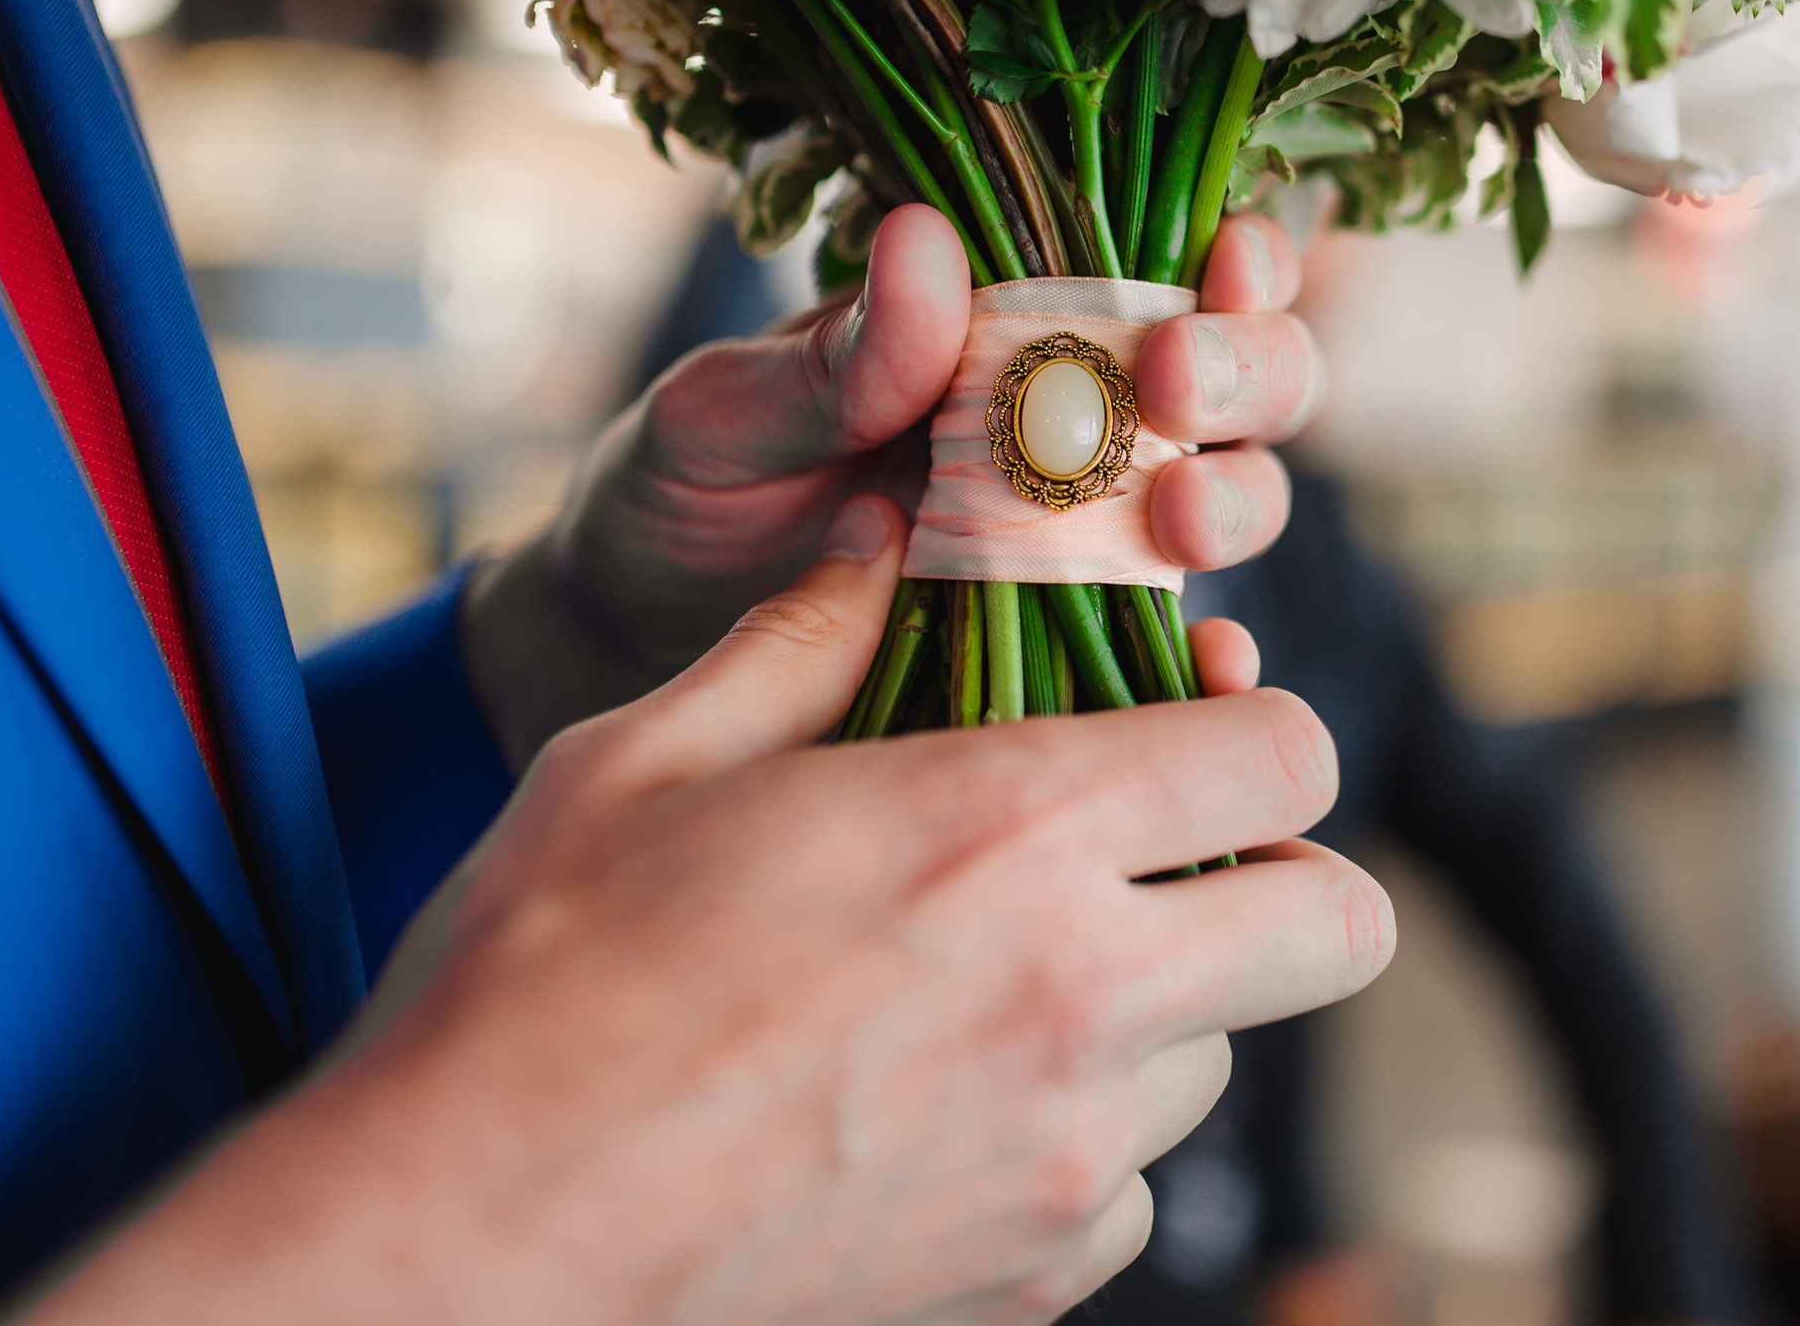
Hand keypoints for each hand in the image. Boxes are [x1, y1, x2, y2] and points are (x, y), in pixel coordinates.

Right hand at [26, 497, 1390, 1325]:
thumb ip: (804, 640)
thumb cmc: (534, 984)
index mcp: (1007, 831)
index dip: (1258, 725)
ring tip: (1007, 976)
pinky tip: (947, 1098)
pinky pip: (1130, 1190)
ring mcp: (1069, 1160)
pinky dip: (1079, 1138)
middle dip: (1282, 872)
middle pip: (1337, 924)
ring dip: (1163, 1004)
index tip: (1195, 725)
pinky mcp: (1031, 1281)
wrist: (462, 1249)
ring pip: (1224, 1056)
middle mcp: (1083, 998)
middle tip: (1165, 851)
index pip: (1283, 758)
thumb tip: (888, 548)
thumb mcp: (647, 760)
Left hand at [463, 208, 1325, 765]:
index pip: (1171, 258)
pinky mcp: (1077, 654)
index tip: (1215, 266)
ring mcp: (1091, 541)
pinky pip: (1174, 656)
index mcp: (1016, 319)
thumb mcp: (730, 409)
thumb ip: (836, 354)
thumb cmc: (685, 484)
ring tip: (1175, 526)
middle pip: (1247, 378)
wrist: (637, 639)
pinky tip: (1210, 675)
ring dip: (1235, 504)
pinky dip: (1211, 670)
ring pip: (1235, 500)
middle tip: (1174, 392)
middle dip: (1247, 373)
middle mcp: (1084, 420)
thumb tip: (928, 246)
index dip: (1236, 256)